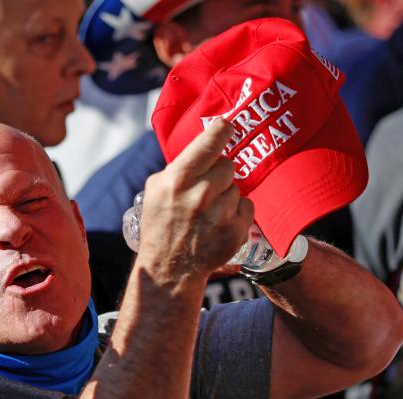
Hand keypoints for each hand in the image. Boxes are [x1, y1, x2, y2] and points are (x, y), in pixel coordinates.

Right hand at [137, 121, 253, 283]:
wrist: (169, 268)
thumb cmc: (160, 224)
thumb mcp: (155, 189)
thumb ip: (178, 166)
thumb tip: (203, 143)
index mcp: (178, 178)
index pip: (211, 141)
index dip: (222, 129)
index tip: (227, 125)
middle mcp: (201, 193)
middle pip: (228, 164)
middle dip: (219, 173)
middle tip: (206, 188)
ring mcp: (221, 213)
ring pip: (237, 186)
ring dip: (227, 195)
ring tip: (208, 211)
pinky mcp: (237, 230)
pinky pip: (247, 206)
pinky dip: (236, 212)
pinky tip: (219, 223)